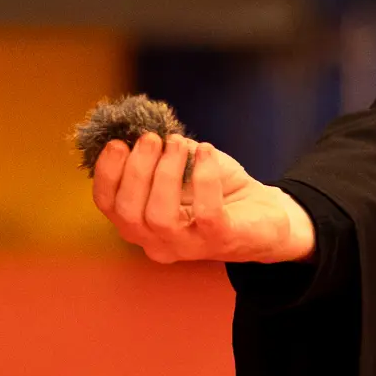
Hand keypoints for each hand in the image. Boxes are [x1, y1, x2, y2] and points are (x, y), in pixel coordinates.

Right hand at [92, 132, 314, 264]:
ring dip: (166, 173)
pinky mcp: (221, 240)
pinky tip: (207, 152)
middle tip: (152, 139)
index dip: (107, 174)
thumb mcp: (184, 168)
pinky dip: (204, 178)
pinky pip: (207, 212)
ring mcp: (189, 246)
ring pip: (159, 216)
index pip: (109, 206)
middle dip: (136, 170)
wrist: (268, 215)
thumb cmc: (219, 191)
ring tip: (178, 144)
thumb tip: (141, 130)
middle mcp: (158, 242)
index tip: (118, 143)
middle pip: (128, 212)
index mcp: (141, 225)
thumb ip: (161, 155)